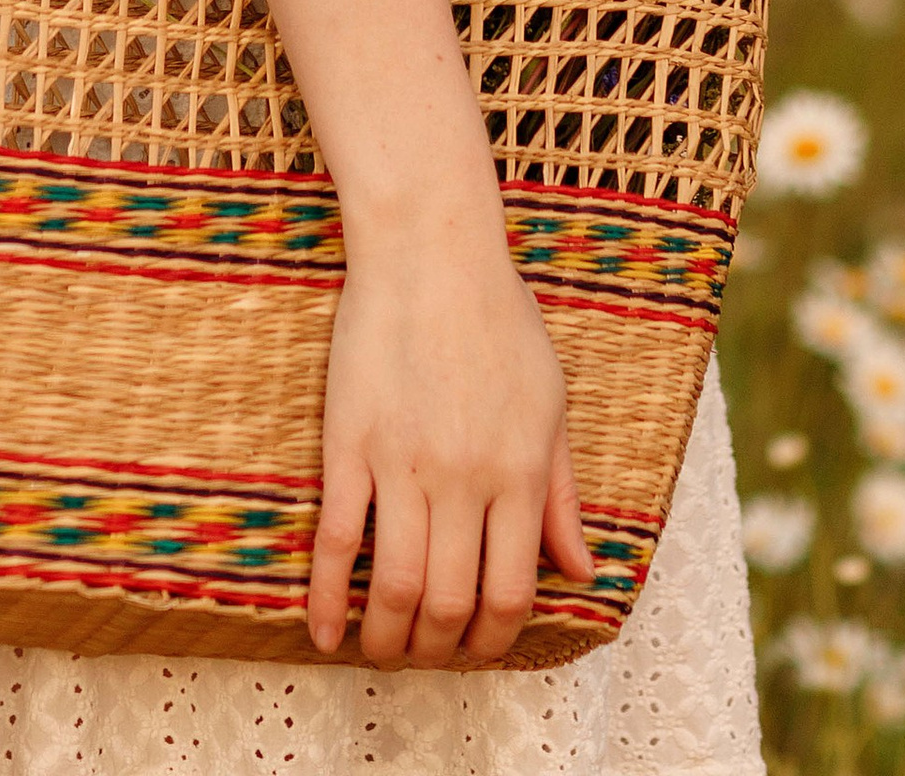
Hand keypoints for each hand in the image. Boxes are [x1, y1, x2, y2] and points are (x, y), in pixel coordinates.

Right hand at [310, 218, 593, 665]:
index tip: (476, 648)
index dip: (492, 639)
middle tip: (426, 654)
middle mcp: (465, 479)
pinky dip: (328, 598)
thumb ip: (562, 494)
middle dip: (437, 649)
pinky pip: (335, 539)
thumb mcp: (550, 402)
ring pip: (394, 587)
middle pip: (450, 603)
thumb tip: (579, 571)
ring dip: (387, 639)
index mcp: (519, 472)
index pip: (510, 592)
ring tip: (381, 651)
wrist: (430, 249)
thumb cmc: (498, 318)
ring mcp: (403, 464)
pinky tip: (324, 632)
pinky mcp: (350, 444)